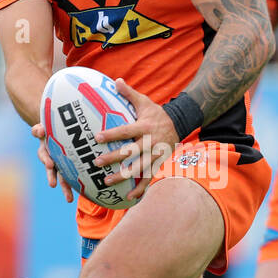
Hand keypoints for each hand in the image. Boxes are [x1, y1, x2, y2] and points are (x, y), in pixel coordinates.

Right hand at [31, 122, 73, 202]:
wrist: (63, 128)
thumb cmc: (55, 126)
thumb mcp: (47, 125)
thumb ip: (40, 128)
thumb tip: (39, 130)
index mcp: (46, 149)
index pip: (43, 154)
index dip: (46, 159)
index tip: (50, 164)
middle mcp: (52, 159)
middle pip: (51, 170)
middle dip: (51, 177)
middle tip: (52, 184)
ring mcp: (62, 165)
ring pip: (62, 178)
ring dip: (65, 188)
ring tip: (69, 199)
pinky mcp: (71, 168)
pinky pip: (74, 178)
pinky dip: (77, 186)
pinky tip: (84, 194)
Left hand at [94, 78, 178, 199]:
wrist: (180, 124)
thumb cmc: (157, 113)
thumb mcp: (145, 102)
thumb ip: (129, 93)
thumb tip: (115, 80)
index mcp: (144, 127)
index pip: (126, 131)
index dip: (112, 134)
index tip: (97, 138)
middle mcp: (150, 142)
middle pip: (130, 152)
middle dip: (113, 158)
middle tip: (97, 162)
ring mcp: (155, 155)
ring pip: (138, 168)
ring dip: (123, 176)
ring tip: (106, 181)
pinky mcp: (159, 164)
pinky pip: (149, 178)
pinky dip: (140, 189)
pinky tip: (128, 197)